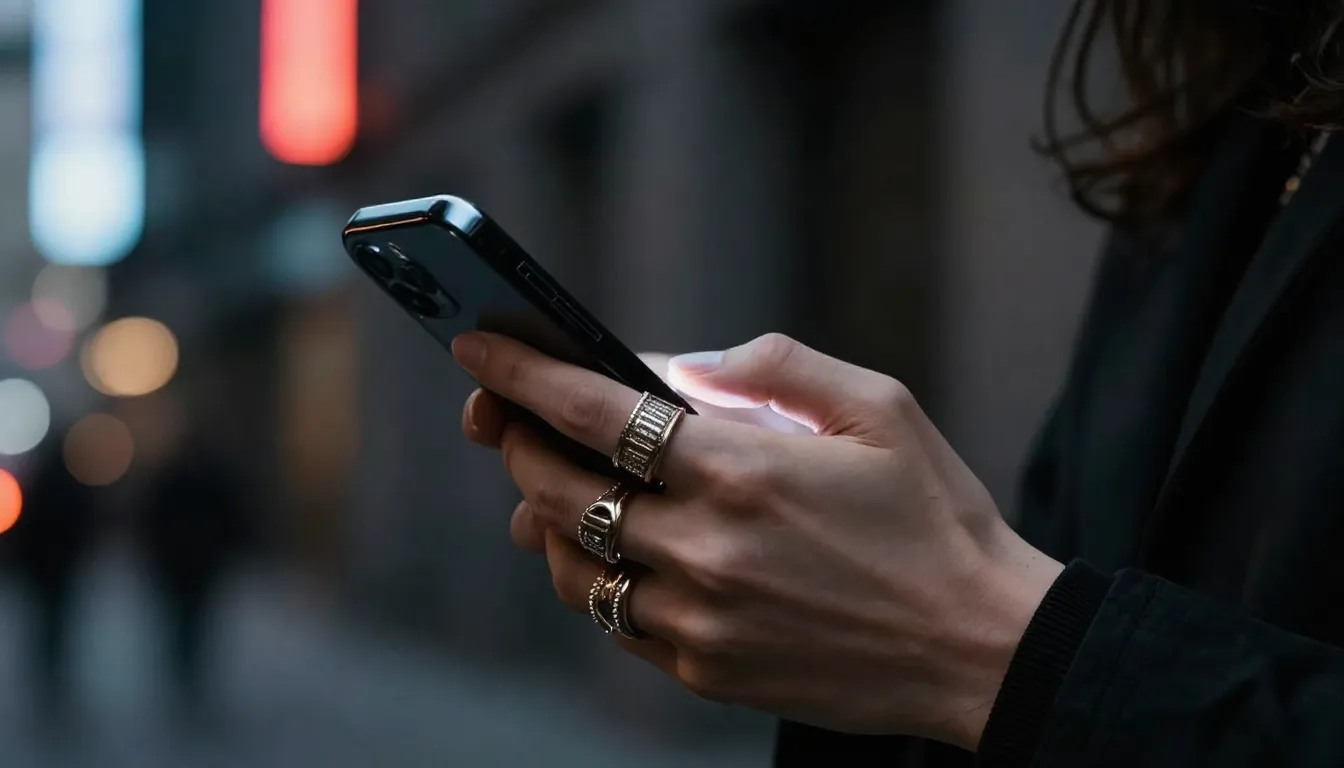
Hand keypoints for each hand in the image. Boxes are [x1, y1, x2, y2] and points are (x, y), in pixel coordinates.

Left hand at [456, 332, 1062, 748]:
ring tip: (553, 486)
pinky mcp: (704, 670)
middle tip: (502, 416)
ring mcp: (698, 618)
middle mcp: (704, 547)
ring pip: (569, 562)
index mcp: (742, 468)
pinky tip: (616, 550)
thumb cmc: (935, 516)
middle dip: (514, 440)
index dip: (521, 372)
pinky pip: (613, 618)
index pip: (591, 411)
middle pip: (555, 487)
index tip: (475, 345)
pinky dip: (596, 575)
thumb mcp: (877, 406)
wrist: (980, 646)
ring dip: (544, 515)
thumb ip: (770, 368)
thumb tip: (677, 364)